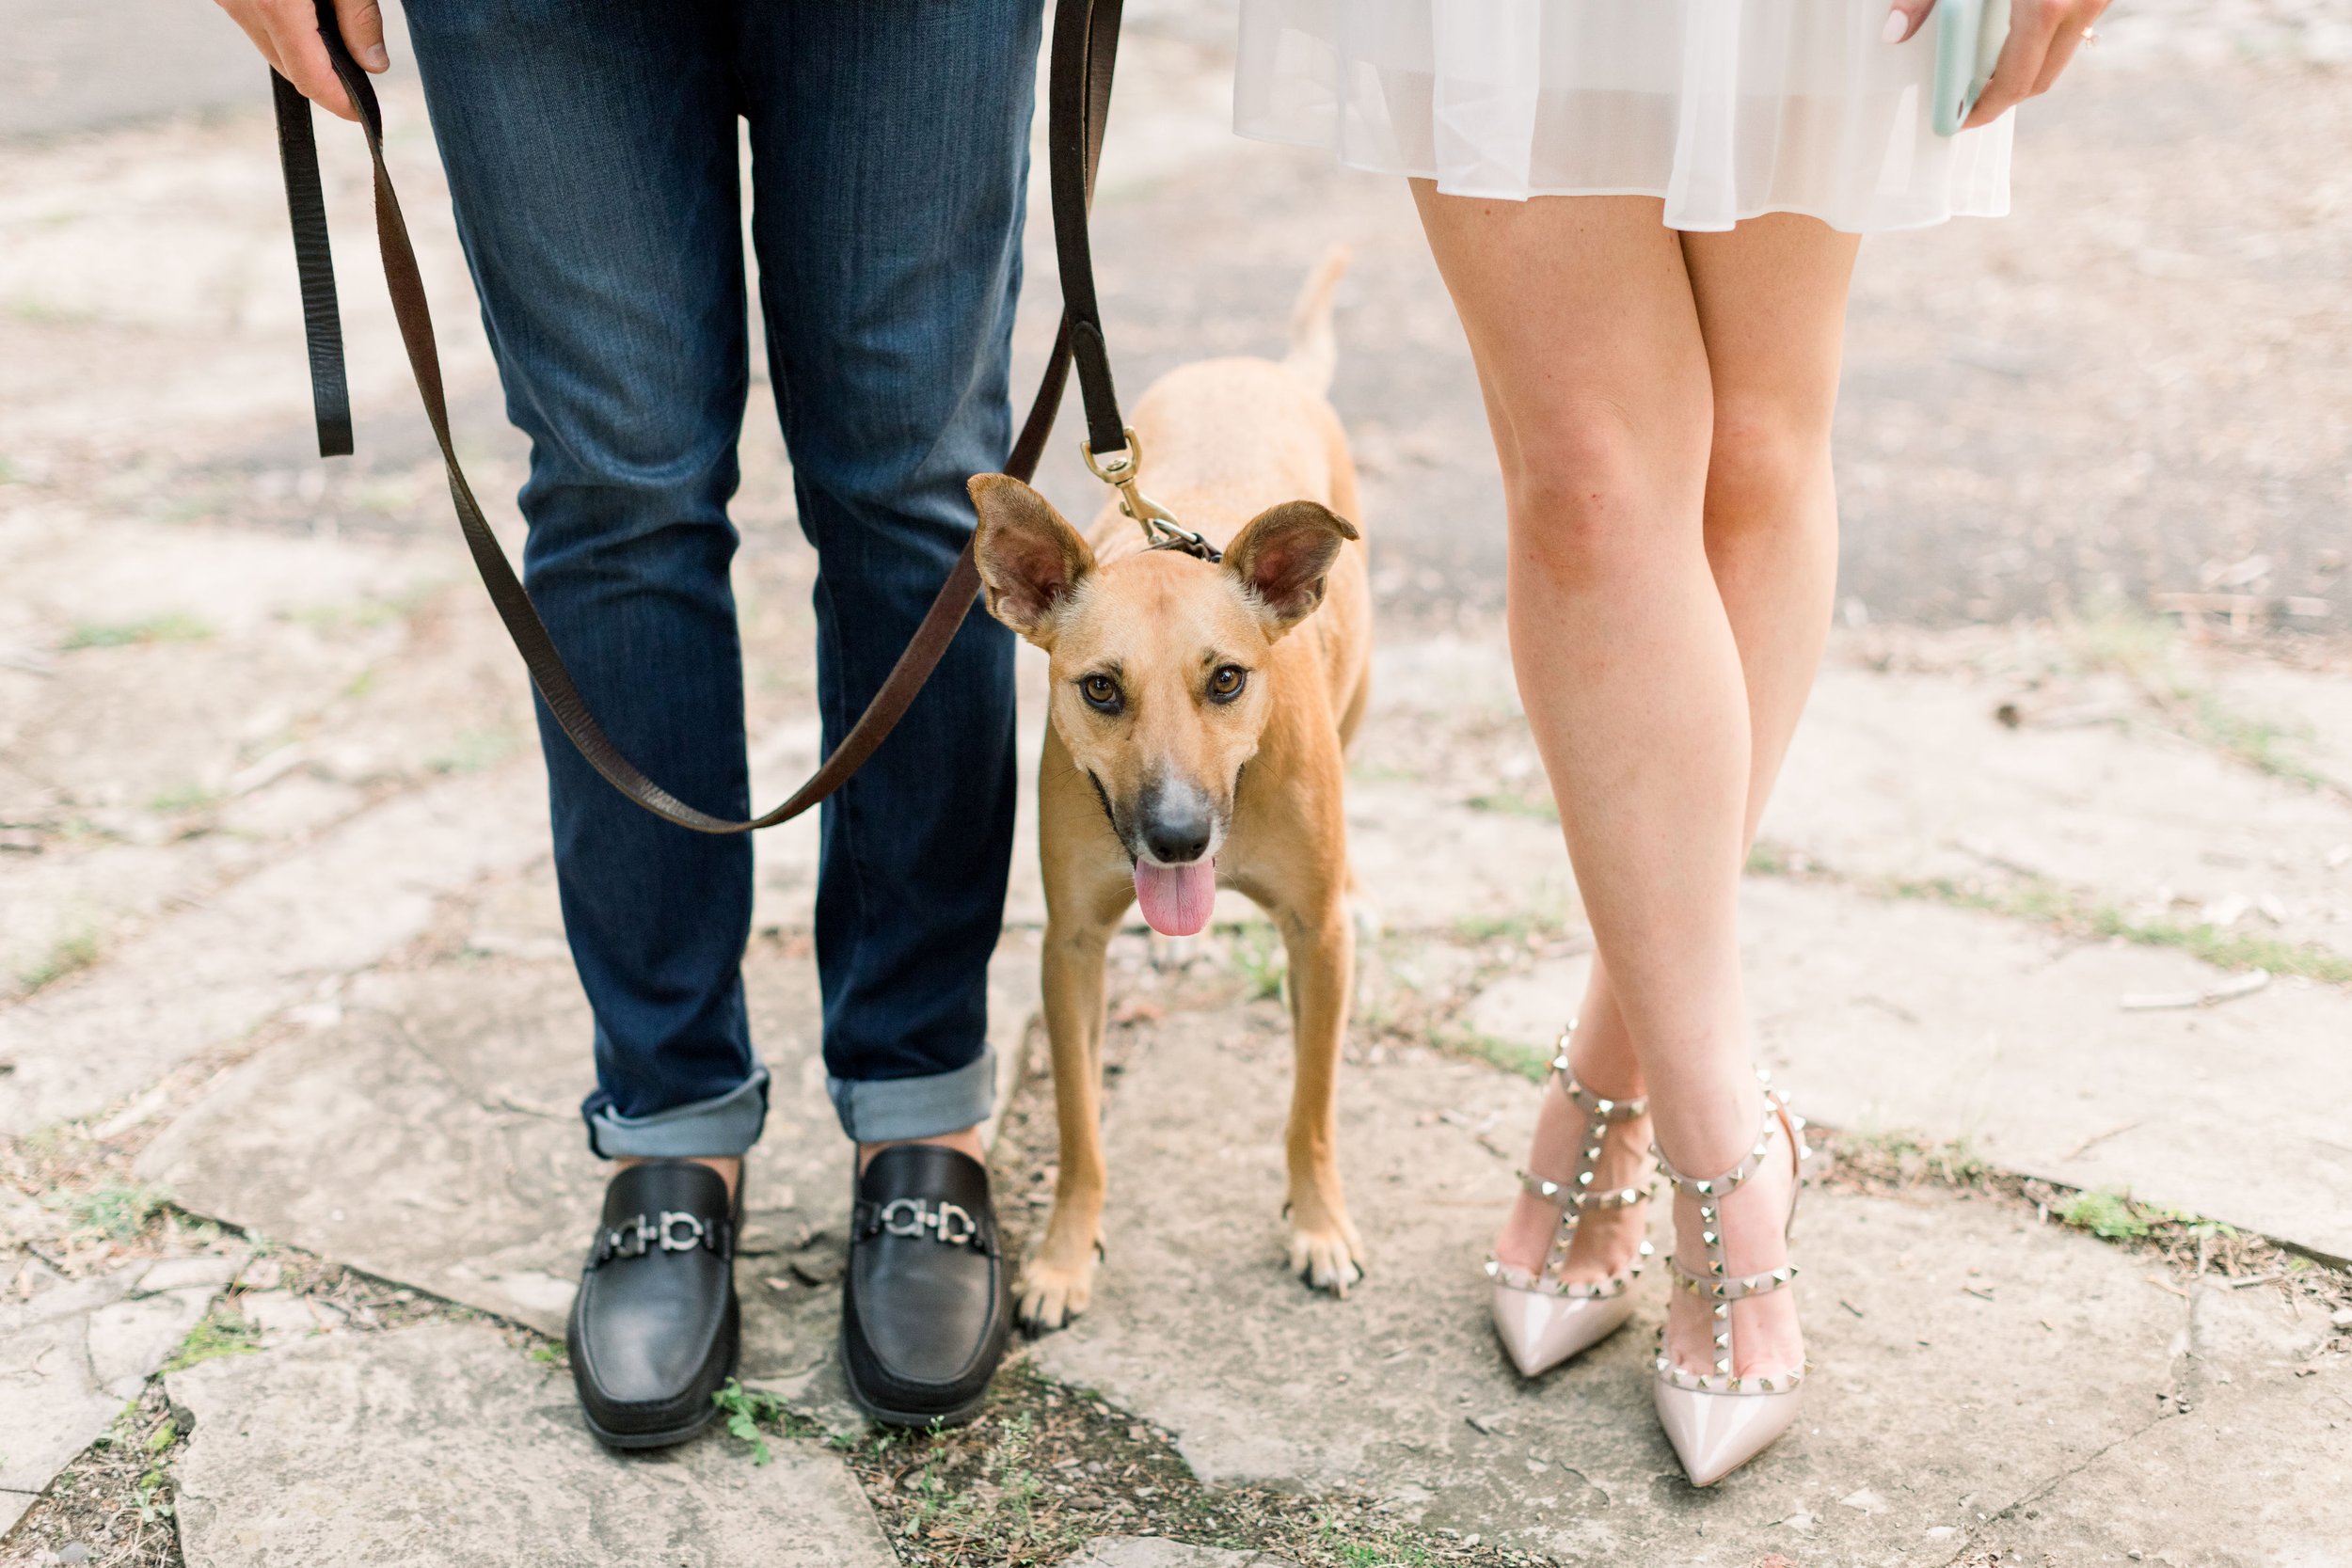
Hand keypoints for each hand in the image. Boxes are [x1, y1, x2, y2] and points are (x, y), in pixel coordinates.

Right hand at [212, 0, 388, 121]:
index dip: (338, 102)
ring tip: (337, 48)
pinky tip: (307, 19)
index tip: (360, 115)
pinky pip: (255, 20)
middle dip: (323, 83)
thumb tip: (374, 64)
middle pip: (287, 67)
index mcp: (275, 4)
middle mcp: (242, 3)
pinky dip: (281, 29)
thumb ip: (360, 17)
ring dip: (300, 54)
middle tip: (357, 86)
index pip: (310, 77)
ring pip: (268, 44)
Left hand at [1882, 0, 2111, 129]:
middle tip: (1967, 102)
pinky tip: (2015, 27)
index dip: (1985, 110)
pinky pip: (2075, 26)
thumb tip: (1892, 33)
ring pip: (2063, 54)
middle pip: (2042, 78)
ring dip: (2027, 67)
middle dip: (2003, 98)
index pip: (2015, 83)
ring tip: (1986, 67)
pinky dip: (2046, 38)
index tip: (1959, 122)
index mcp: (2048, 6)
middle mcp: (2084, 4)